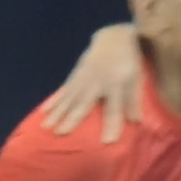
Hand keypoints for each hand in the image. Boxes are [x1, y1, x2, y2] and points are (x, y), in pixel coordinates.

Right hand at [42, 24, 142, 142]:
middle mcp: (96, 82)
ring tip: (46, 126)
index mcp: (115, 84)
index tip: (107, 142)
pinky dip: (53, 101)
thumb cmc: (126, 62)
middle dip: (72, 119)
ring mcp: (83, 79)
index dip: (111, 125)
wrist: (112, 38)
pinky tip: (44, 111)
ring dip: (57, 112)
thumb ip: (133, 101)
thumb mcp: (135, 79)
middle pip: (83, 103)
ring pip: (68, 98)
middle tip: (60, 134)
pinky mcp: (75, 77)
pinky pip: (63, 90)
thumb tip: (136, 122)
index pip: (114, 108)